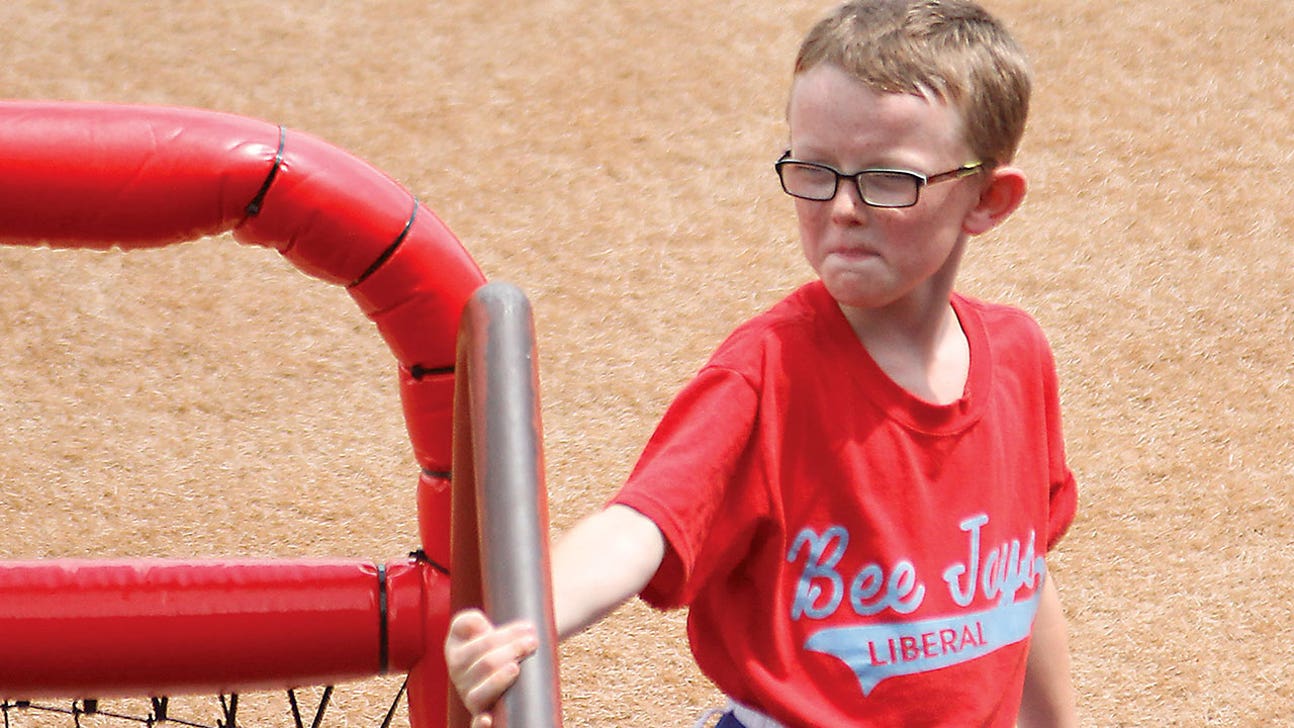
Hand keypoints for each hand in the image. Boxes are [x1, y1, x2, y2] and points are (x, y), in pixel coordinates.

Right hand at [444, 609, 539, 727]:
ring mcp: (470, 697)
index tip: (528, 629)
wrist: (496, 659)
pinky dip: (478, 725)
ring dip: (499, 680)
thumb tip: (477, 625)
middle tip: (532, 642)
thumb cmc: (487, 641)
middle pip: (486, 664)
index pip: (481, 644)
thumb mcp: (472, 627)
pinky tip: (487, 720)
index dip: (506, 636)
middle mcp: (460, 678)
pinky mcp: (480, 713)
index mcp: (456, 654)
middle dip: (512, 650)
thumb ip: (468, 620)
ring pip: (480, 692)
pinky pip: (474, 724)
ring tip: (515, 667)